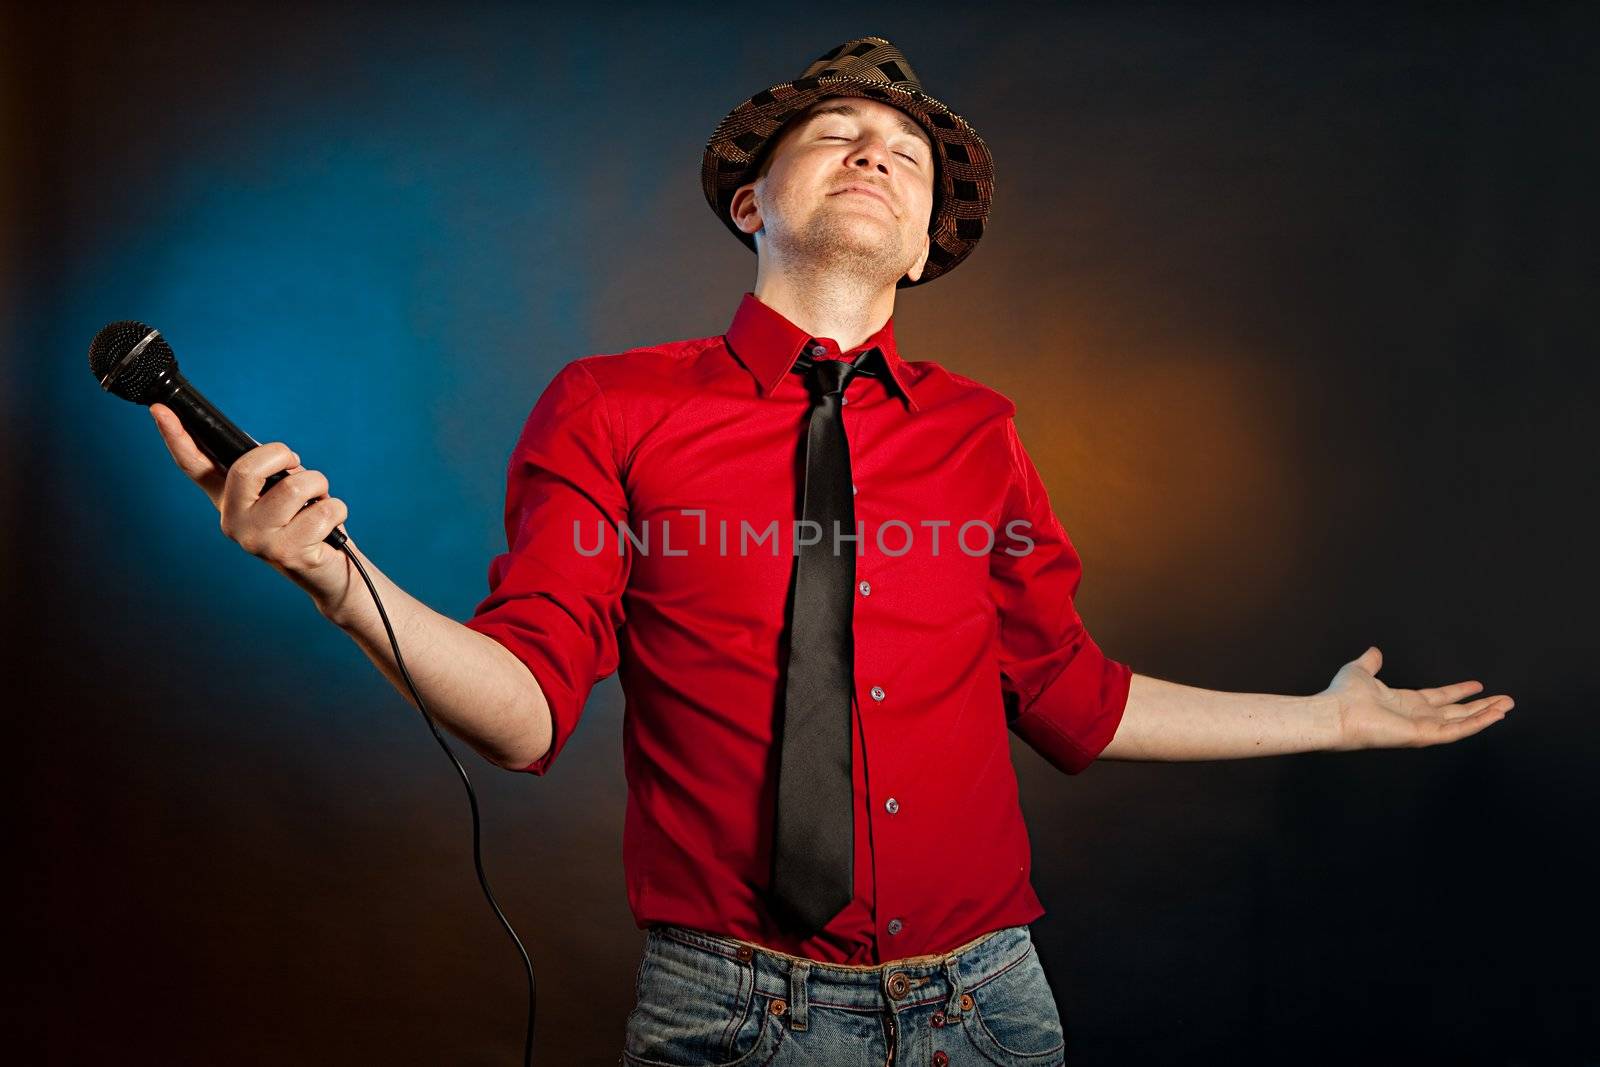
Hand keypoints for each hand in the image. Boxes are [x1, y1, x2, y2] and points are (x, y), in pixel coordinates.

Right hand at [150, 402, 353, 605]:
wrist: (329, 572)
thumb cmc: (307, 524)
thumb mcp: (282, 494)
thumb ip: (268, 474)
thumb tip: (276, 457)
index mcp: (228, 500)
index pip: (195, 465)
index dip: (176, 437)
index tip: (159, 409)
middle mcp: (234, 521)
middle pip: (246, 468)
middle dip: (282, 455)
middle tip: (296, 466)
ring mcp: (257, 540)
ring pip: (293, 485)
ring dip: (319, 485)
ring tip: (319, 502)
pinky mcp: (287, 553)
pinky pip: (323, 509)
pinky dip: (337, 509)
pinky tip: (329, 527)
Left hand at [1323, 646, 1512, 749]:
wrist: (1333, 713)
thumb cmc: (1341, 696)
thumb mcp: (1359, 671)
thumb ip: (1370, 662)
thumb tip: (1374, 651)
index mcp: (1403, 703)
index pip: (1438, 698)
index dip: (1458, 692)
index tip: (1477, 686)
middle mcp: (1415, 717)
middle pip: (1456, 713)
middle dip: (1481, 707)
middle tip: (1506, 701)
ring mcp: (1420, 728)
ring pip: (1461, 723)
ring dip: (1486, 715)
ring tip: (1507, 706)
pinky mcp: (1422, 736)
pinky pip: (1456, 731)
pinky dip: (1477, 723)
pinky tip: (1495, 715)